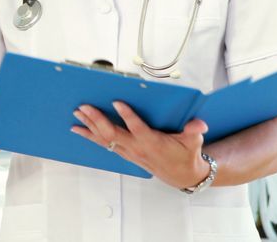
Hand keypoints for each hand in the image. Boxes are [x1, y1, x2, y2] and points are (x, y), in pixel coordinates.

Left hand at [71, 101, 209, 189]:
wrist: (181, 175)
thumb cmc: (185, 155)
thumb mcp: (193, 142)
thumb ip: (194, 131)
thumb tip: (199, 124)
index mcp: (152, 142)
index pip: (137, 128)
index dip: (128, 116)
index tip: (117, 102)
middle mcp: (136, 147)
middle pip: (112, 133)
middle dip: (97, 119)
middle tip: (84, 107)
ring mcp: (128, 151)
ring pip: (104, 138)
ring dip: (89, 126)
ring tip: (76, 114)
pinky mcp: (124, 153)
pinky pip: (104, 144)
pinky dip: (91, 136)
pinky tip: (79, 129)